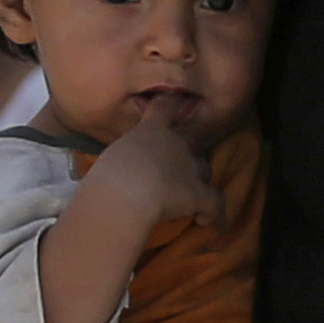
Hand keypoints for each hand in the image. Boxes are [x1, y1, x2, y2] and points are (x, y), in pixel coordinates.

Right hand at [96, 107, 222, 227]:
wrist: (124, 195)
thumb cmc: (108, 175)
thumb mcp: (112, 157)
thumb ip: (126, 157)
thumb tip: (126, 169)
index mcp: (151, 131)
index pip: (164, 107)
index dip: (171, 105)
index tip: (174, 102)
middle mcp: (176, 144)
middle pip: (190, 144)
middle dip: (185, 156)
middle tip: (173, 173)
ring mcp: (191, 168)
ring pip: (204, 170)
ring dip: (197, 182)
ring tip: (187, 198)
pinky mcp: (199, 194)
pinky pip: (215, 203)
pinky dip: (212, 213)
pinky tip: (204, 220)